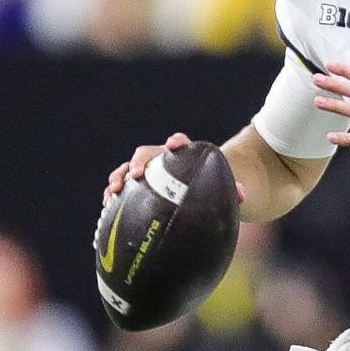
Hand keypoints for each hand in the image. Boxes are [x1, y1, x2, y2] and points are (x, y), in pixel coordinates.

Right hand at [103, 133, 245, 204]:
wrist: (196, 186)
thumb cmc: (210, 185)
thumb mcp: (223, 187)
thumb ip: (233, 188)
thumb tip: (243, 196)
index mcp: (182, 155)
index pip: (180, 143)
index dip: (176, 142)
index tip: (173, 144)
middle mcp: (161, 159)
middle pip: (147, 154)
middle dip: (139, 161)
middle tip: (136, 174)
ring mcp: (147, 172)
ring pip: (129, 169)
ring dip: (120, 177)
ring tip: (113, 192)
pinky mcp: (137, 186)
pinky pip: (122, 188)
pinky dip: (113, 195)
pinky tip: (106, 208)